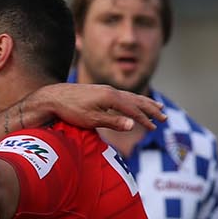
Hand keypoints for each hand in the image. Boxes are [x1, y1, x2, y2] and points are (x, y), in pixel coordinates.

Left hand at [35, 83, 165, 133]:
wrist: (53, 97)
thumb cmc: (70, 110)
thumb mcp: (91, 119)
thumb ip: (113, 122)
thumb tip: (133, 126)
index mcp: (111, 97)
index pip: (133, 110)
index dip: (144, 120)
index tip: (154, 128)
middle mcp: (111, 91)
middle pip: (136, 100)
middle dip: (151, 110)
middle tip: (164, 118)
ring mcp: (106, 90)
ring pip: (131, 97)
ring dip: (145, 103)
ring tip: (157, 108)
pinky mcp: (100, 92)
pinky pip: (122, 96)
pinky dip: (133, 101)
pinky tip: (135, 104)